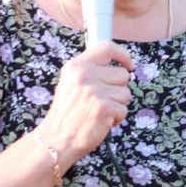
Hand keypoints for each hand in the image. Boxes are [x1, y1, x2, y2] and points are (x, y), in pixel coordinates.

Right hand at [40, 41, 133, 163]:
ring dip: (117, 105)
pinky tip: (101, 121)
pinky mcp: (104, 107)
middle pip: (123, 75)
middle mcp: (84, 75)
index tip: (129, 65)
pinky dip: (117, 118)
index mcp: (76, 66)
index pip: (106, 47)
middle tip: (101, 100)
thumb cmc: (67, 113)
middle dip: (118, 89)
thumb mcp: (71, 83)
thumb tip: (120, 66)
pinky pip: (124, 109)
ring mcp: (94, 91)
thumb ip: (91, 72)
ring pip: (126, 93)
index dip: (123, 55)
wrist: (56, 139)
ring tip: (99, 111)